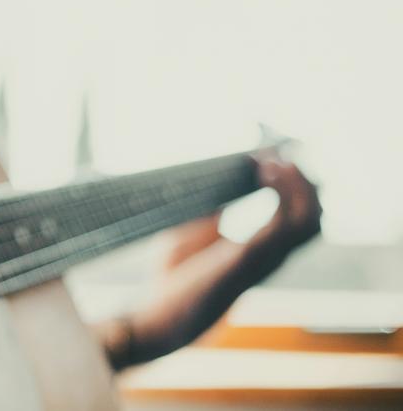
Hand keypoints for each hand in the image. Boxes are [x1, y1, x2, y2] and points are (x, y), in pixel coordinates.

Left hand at [95, 159, 321, 370]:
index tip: (270, 155)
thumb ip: (210, 217)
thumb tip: (218, 191)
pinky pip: (285, 223)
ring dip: (298, 183)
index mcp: (259, 253)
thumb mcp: (190, 237)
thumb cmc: (170, 280)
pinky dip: (282, 192)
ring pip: (310, 219)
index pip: (298, 219)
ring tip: (273, 161)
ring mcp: (263, 259)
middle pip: (313, 217)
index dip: (294, 186)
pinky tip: (264, 171)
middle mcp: (269, 257)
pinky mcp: (248, 258)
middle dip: (303, 182)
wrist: (157, 316)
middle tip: (276, 155)